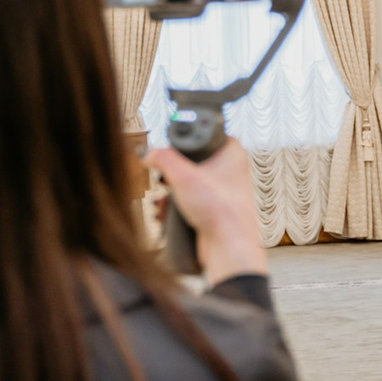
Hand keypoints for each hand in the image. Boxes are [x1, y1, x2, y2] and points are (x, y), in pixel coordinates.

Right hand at [147, 140, 269, 283]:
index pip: (206, 135)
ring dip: (172, 191)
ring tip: (163, 200)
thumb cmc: (219, 210)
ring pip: (191, 182)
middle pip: (194, 161)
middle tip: (164, 178)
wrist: (229, 245)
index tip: (173, 150)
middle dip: (173, 172)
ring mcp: (224, 190)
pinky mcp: (216, 208)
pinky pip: (193, 200)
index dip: (187, 142)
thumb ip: (163, 159)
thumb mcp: (183, 176)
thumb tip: (149, 153)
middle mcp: (231, 170)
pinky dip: (178, 205)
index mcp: (232, 153)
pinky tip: (166, 212)